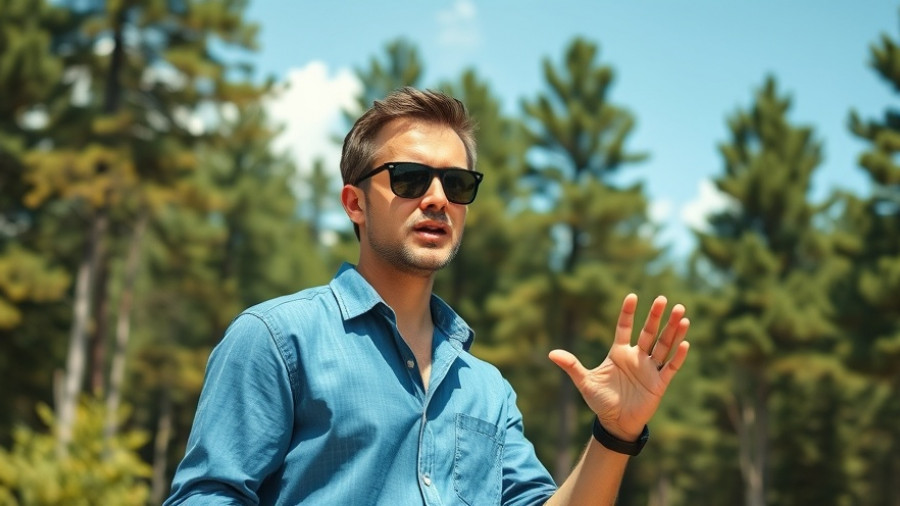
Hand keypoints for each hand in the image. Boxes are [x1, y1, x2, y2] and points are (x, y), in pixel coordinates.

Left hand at [548, 294, 689, 440]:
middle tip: (663, 299)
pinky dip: (678, 356)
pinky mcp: (659, 383)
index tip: (632, 296)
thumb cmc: (600, 401)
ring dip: (672, 331)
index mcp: (619, 353)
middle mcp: (636, 357)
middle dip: (656, 316)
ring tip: (680, 313)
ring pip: (664, 345)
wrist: (615, 423)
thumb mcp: (585, 382)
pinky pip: (670, 367)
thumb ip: (572, 366)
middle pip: (649, 332)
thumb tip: (551, 353)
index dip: (627, 313)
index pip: (624, 328)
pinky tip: (684, 342)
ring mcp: (649, 369)